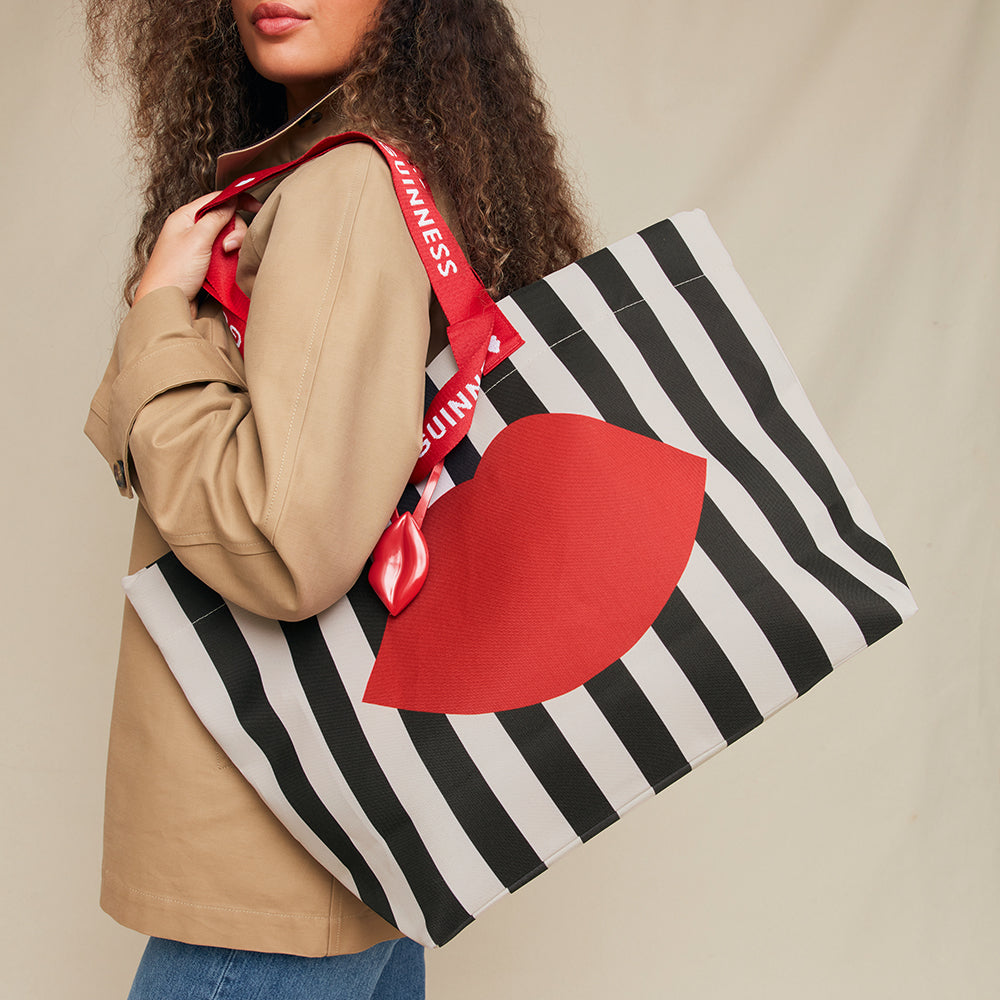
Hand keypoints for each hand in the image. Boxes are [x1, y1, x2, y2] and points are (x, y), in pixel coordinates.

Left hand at [134, 191, 261, 315]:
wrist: (166, 303)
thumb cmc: (173, 273)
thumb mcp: (197, 239)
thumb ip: (216, 217)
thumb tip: (231, 202)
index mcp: (186, 217)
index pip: (216, 199)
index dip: (237, 199)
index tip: (256, 205)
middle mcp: (192, 230)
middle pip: (225, 220)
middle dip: (235, 231)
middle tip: (230, 248)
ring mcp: (199, 247)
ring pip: (227, 238)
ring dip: (234, 248)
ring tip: (228, 260)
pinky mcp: (205, 264)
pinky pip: (225, 255)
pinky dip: (231, 259)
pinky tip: (229, 267)